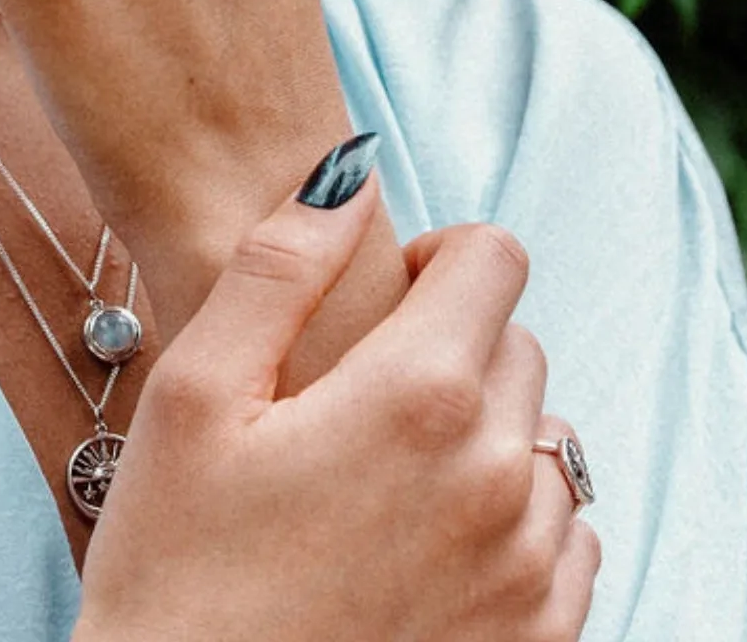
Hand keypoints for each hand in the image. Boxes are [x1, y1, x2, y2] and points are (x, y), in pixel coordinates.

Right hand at [75, 170, 599, 641]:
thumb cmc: (176, 575)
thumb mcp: (194, 394)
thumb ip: (277, 265)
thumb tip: (349, 171)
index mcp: (420, 397)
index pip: (494, 257)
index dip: (433, 259)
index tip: (378, 302)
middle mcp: (500, 478)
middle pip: (518, 344)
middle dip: (452, 344)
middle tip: (357, 402)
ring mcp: (529, 572)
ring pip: (548, 441)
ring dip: (486, 436)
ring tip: (384, 484)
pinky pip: (570, 540)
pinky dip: (515, 523)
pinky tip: (425, 549)